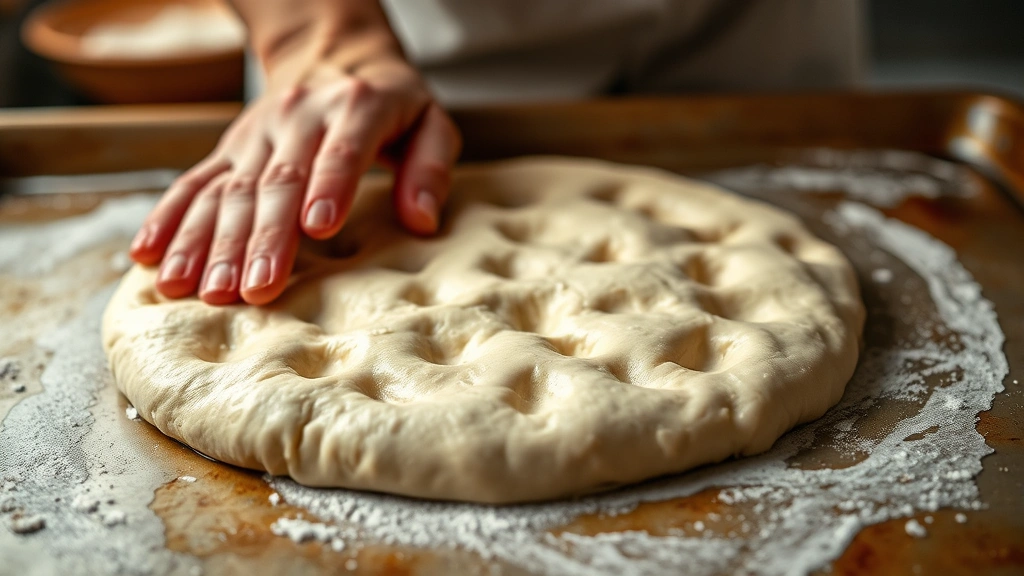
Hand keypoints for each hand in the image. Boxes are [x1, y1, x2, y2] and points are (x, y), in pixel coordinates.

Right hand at [130, 56, 460, 305]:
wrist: (332, 57)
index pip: (342, 149)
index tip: (318, 228)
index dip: (329, 185)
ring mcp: (256, 136)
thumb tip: (423, 219)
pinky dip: (167, 220)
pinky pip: (192, 184)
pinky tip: (148, 256)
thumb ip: (430, 168)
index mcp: (356, 108)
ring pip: (228, 189)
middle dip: (261, 238)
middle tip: (252, 289)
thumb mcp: (430, 124)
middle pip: (276, 181)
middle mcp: (298, 118)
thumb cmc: (392, 107)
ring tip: (194, 289)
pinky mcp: (229, 151)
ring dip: (207, 242)